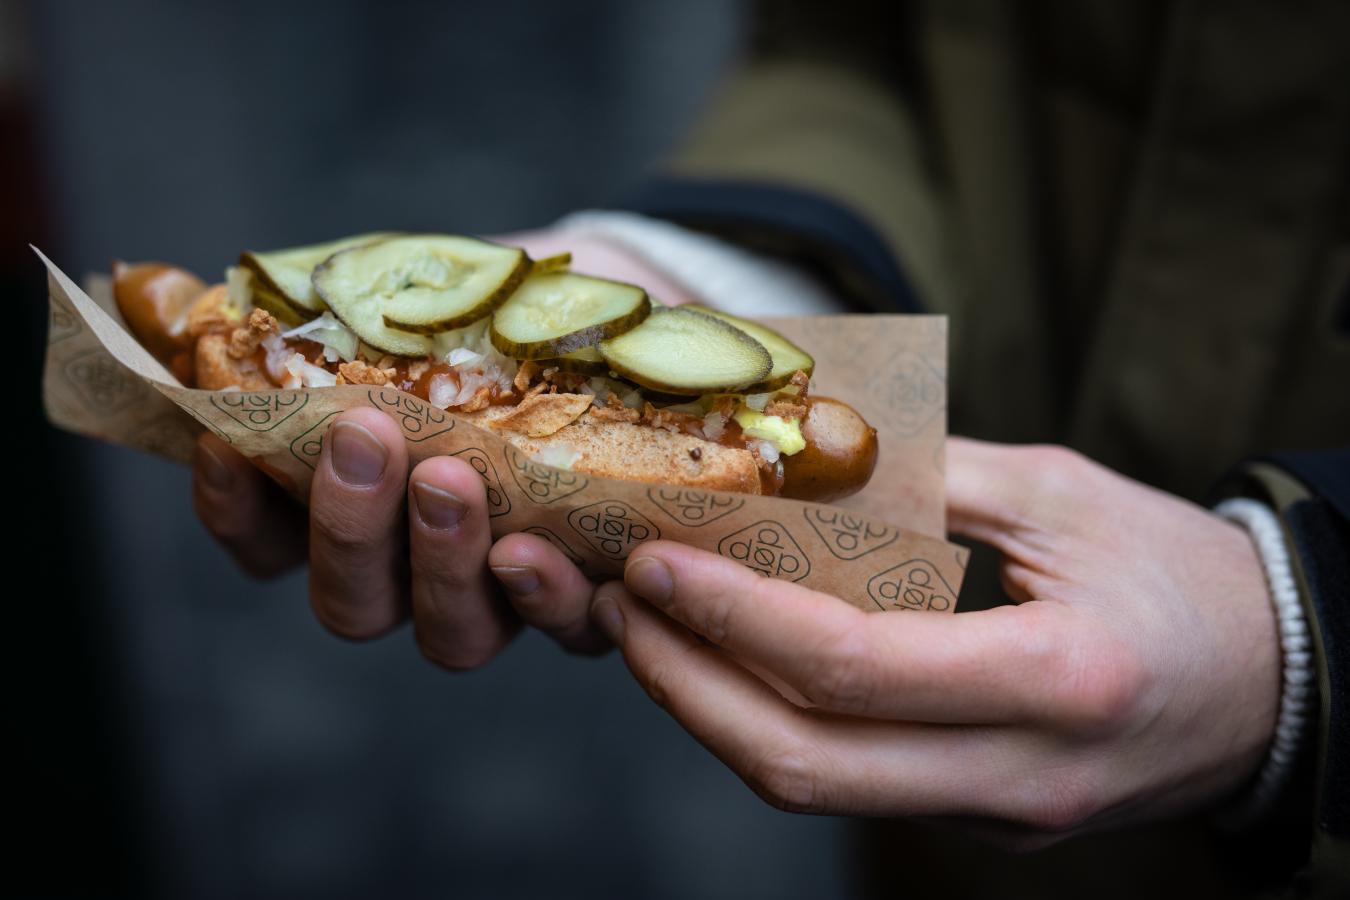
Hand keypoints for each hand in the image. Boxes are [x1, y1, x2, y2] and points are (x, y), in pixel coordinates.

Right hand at [190, 227, 677, 664]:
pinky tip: (549, 546)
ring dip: (442, 564)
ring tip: (454, 478)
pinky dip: (556, 599)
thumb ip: (334, 307)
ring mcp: (505, 591)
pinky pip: (570, 631)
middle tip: (365, 436)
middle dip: (347, 528)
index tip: (223, 442)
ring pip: (452, 636)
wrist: (623, 316)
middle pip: (354, 605)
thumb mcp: (416, 295)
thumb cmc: (500, 312)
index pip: (265, 542)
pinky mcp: (594, 592)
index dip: (234, 509)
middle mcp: (420, 566)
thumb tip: (198, 289)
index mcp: (358, 505)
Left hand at [585, 438, 1279, 846]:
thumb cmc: (1182, 575)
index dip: (736, 617)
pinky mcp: (978, 818)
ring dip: (710, 714)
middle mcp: (1018, 772)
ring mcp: (996, 813)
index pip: (853, 669)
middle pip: (804, 764)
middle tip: (622, 605)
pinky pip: (850, 782)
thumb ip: (929, 475)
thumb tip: (800, 451)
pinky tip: (728, 662)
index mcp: (1056, 679)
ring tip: (649, 630)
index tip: (658, 562)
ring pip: (815, 788)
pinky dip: (770, 723)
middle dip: (686, 686)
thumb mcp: (1064, 496)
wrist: (1277, 685)